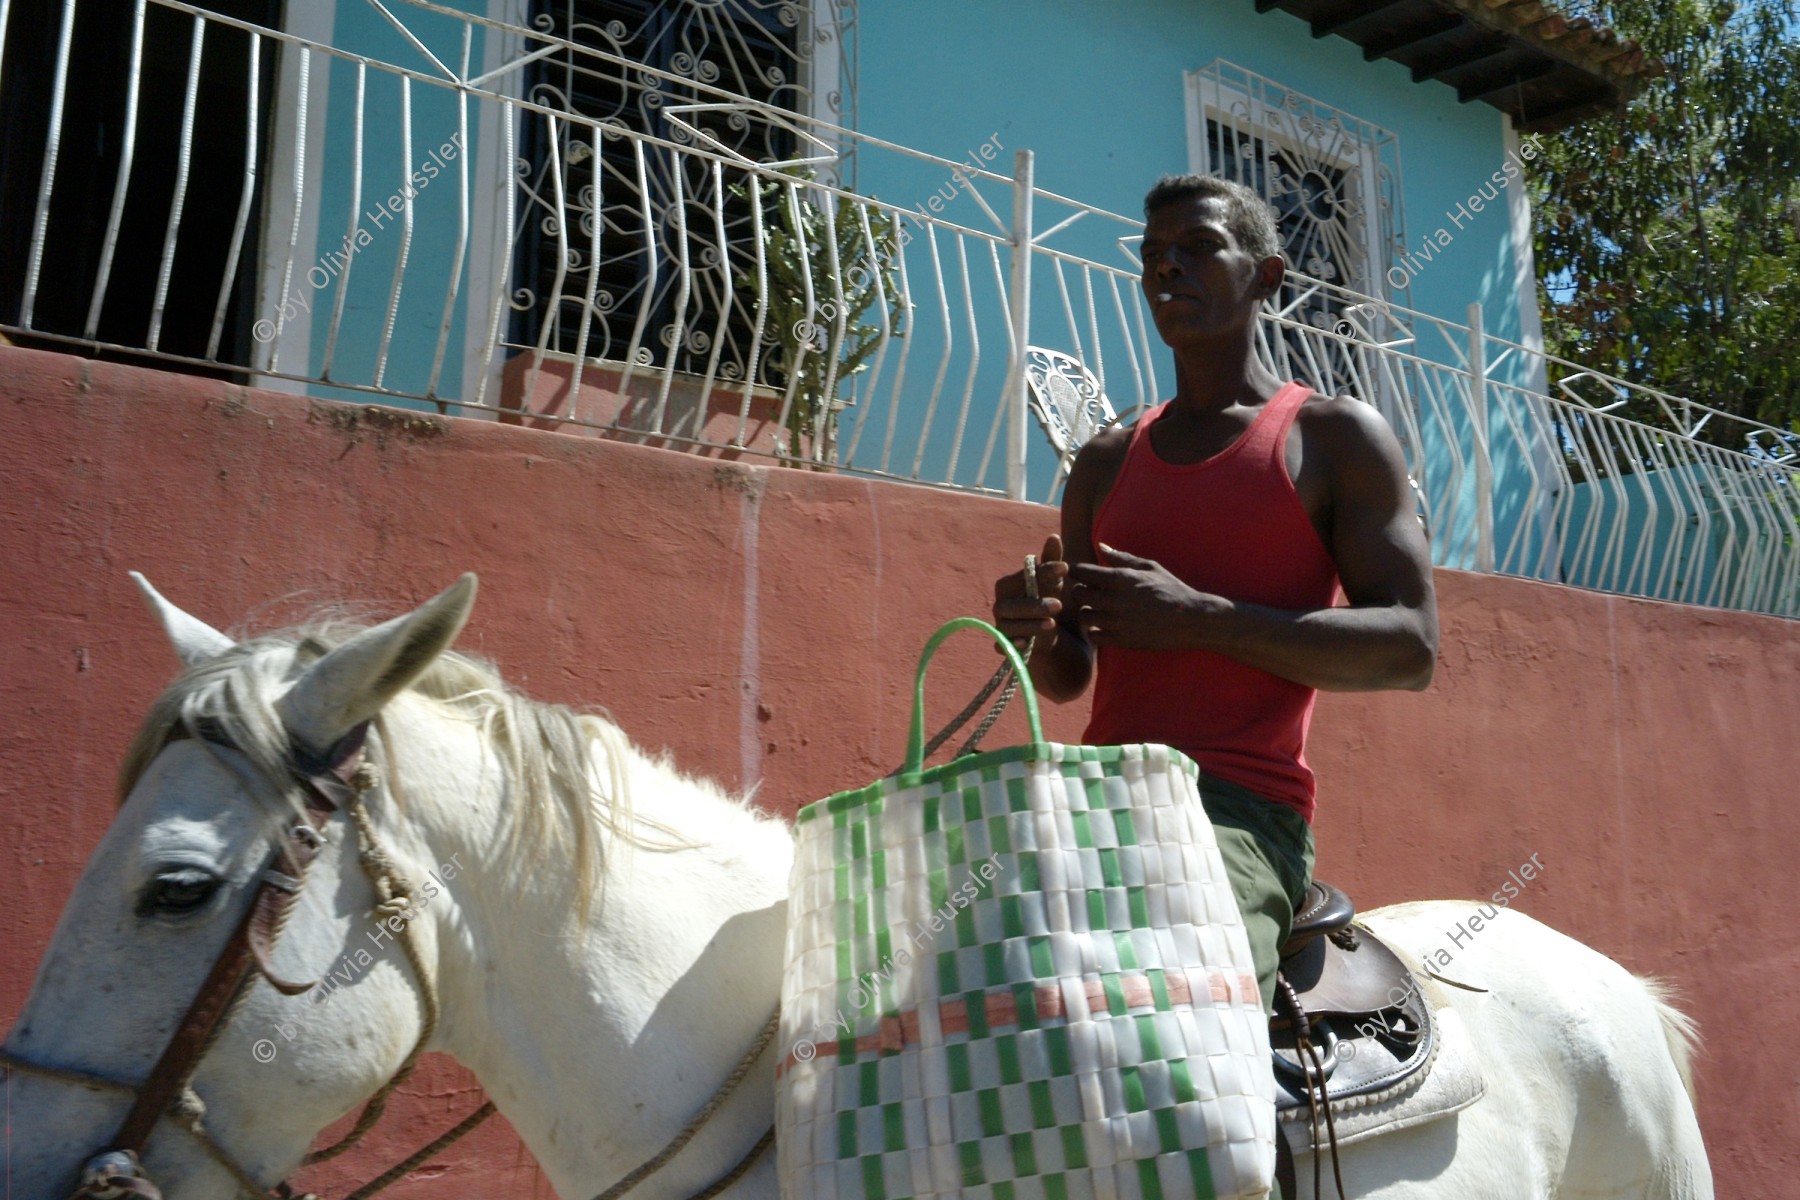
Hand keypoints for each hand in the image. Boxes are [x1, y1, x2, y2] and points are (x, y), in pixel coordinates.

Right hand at [992, 535, 1069, 646]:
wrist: (1049, 633)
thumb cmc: (1047, 600)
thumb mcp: (1054, 582)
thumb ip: (1052, 561)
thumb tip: (1054, 536)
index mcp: (1008, 584)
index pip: (1023, 576)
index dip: (1043, 571)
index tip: (1065, 568)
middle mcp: (1001, 604)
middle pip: (1011, 604)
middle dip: (1035, 604)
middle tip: (1060, 604)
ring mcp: (1001, 625)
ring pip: (1008, 625)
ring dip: (1030, 624)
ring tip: (1052, 623)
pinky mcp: (1004, 645)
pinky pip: (1002, 645)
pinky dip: (1012, 644)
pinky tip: (1027, 643)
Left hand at [1068, 543, 1223, 648]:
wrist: (1191, 619)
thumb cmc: (1171, 589)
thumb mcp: (1150, 567)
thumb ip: (1122, 558)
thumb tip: (1101, 546)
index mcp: (1121, 578)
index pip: (1081, 572)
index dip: (1078, 572)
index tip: (1083, 576)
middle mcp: (1115, 599)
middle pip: (1077, 594)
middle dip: (1079, 592)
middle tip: (1089, 594)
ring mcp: (1117, 621)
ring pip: (1083, 616)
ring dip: (1087, 612)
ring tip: (1098, 611)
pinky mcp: (1122, 640)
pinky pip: (1094, 636)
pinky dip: (1095, 631)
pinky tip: (1105, 627)